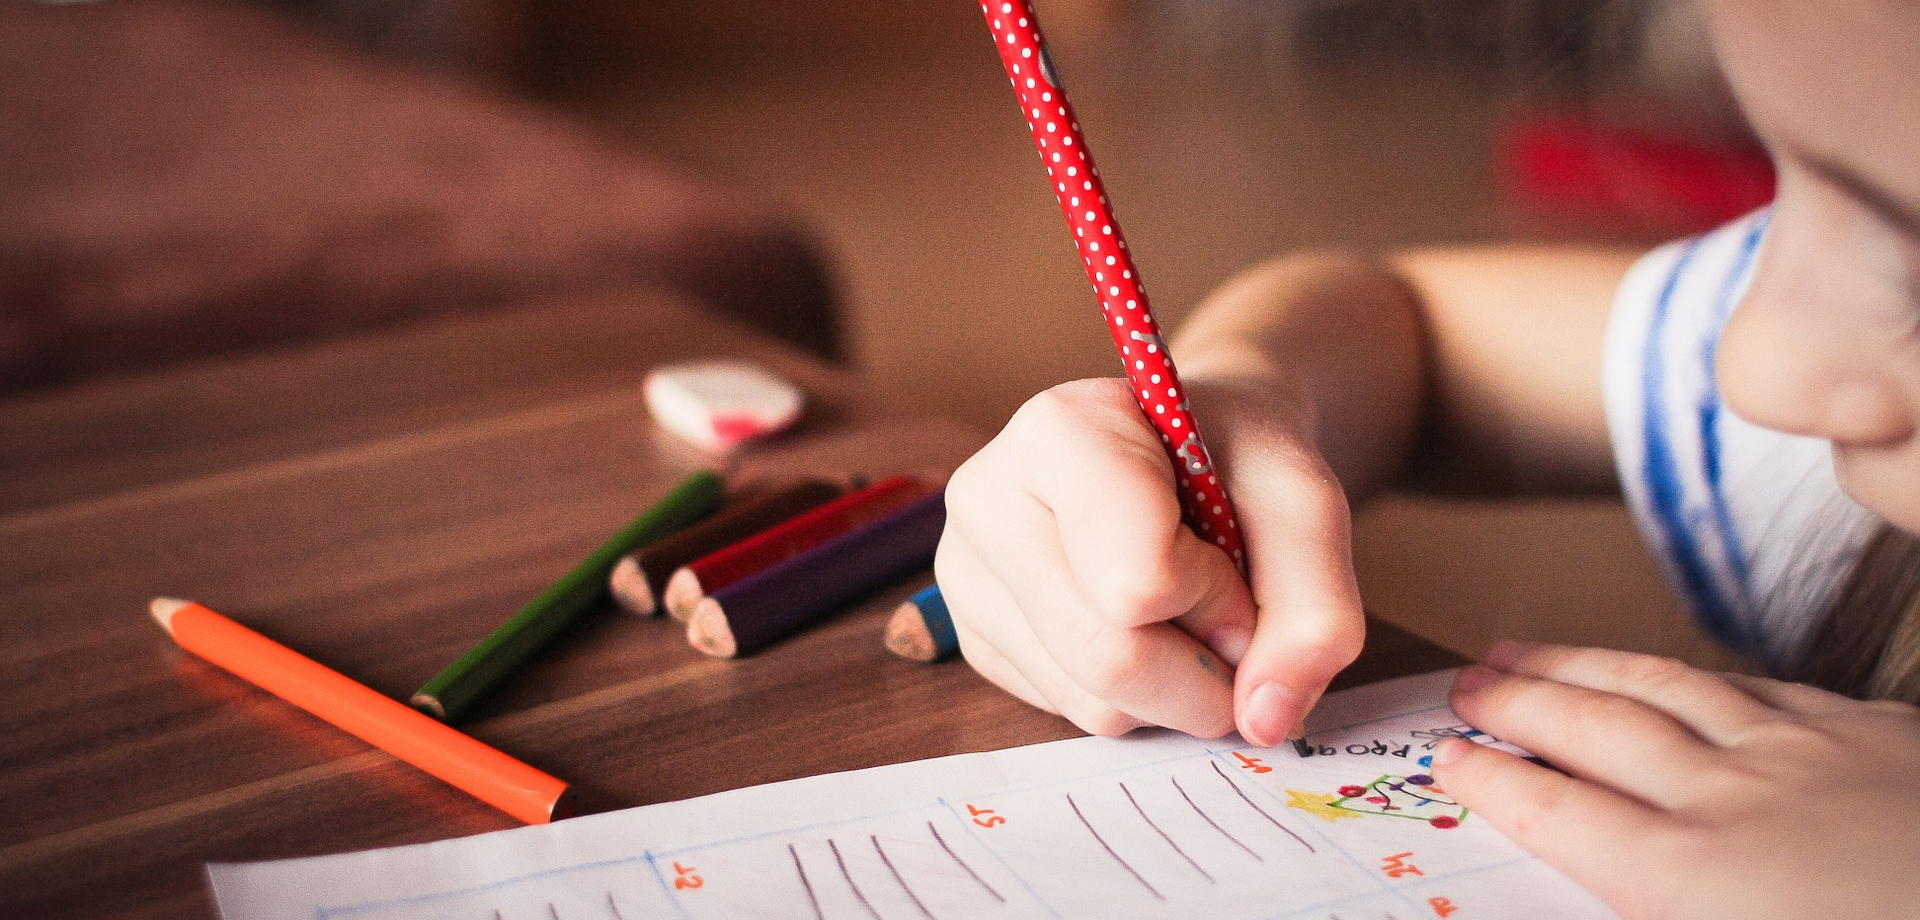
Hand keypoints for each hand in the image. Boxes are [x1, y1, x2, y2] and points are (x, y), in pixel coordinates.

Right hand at [934, 376, 1364, 744]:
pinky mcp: (975, 639)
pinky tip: (1138, 626)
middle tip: (1231, 614)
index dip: (1217, 595)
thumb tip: (1264, 720)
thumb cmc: (1238, 460)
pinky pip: (1071, 714)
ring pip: (1093, 702)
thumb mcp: (1306, 505)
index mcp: (1057, 431)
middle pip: (1109, 658)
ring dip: (1175, 687)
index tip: (1233, 554)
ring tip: (1181, 609)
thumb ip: (1315, 609)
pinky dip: (1135, 696)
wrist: (1191, 451)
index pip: (1138, 581)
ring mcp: (967, 575)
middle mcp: (986, 500)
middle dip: (1204, 667)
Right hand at [1435, 641, 1919, 919]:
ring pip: (1666, 686)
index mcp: (1692, 881)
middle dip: (1517, 700)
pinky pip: (1763, 687)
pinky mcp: (1880, 736)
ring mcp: (1809, 755)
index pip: (1559, 812)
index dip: (1495, 780)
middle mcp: (1732, 800)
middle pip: (1594, 729)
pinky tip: (1685, 672)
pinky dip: (1699, 675)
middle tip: (1465, 681)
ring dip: (1585, 665)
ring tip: (1529, 648)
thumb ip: (1657, 912)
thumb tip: (1614, 893)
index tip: (1448, 756)